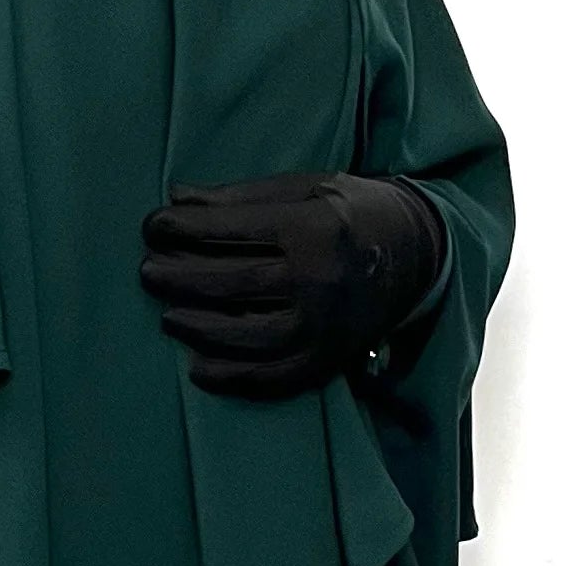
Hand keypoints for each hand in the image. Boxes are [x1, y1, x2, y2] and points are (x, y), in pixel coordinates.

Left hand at [139, 171, 444, 397]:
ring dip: (196, 328)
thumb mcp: (306, 187)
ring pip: (245, 337)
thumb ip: (241, 198)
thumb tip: (176, 200)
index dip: (182, 228)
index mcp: (314, 227)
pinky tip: (197, 367)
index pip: (231, 231)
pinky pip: (271, 378)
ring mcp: (325, 327)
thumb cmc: (349, 213)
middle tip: (148, 272)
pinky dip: (230, 378)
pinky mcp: (328, 360)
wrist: (417, 255)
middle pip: (230, 284)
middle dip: (178, 278)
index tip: (152, 227)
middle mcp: (320, 280)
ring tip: (167, 316)